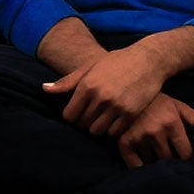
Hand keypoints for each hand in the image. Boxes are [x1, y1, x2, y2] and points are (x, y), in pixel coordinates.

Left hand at [43, 44, 168, 137]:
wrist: (149, 60)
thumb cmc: (117, 61)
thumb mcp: (90, 66)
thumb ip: (68, 81)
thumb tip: (44, 89)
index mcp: (87, 85)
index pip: (69, 115)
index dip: (72, 116)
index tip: (78, 112)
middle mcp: (100, 97)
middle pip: (82, 125)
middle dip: (84, 122)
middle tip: (91, 115)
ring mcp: (116, 106)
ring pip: (97, 132)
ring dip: (97, 128)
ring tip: (102, 119)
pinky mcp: (131, 114)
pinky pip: (114, 133)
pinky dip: (112, 130)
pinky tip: (114, 121)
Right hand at [118, 93, 193, 166]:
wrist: (127, 93)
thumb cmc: (157, 102)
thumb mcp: (178, 107)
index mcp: (171, 123)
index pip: (185, 154)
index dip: (186, 158)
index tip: (185, 158)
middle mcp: (155, 132)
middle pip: (169, 160)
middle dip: (172, 161)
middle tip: (171, 160)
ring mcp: (138, 138)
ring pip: (153, 163)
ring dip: (156, 164)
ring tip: (156, 159)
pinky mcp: (123, 144)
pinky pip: (135, 166)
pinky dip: (140, 168)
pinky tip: (144, 163)